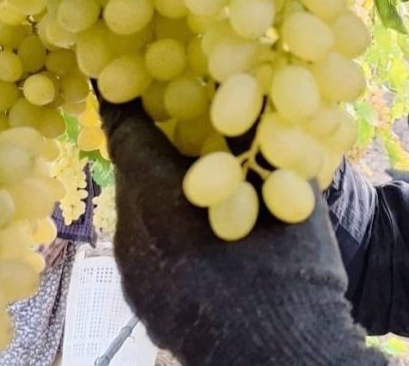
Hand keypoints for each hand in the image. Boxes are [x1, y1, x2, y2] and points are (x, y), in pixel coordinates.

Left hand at [100, 98, 387, 365]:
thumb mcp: (285, 196)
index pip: (126, 134)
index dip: (124, 99)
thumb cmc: (292, 277)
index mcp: (160, 202)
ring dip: (157, 186)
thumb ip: (259, 137)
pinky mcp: (145, 305)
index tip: (116, 72)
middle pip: (129, 172)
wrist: (286, 362)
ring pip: (136, 212)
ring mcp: (135, 277)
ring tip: (192, 172)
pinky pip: (145, 249)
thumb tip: (250, 82)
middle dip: (148, 142)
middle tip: (169, 115)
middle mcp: (134, 238)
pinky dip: (164, 226)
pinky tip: (200, 226)